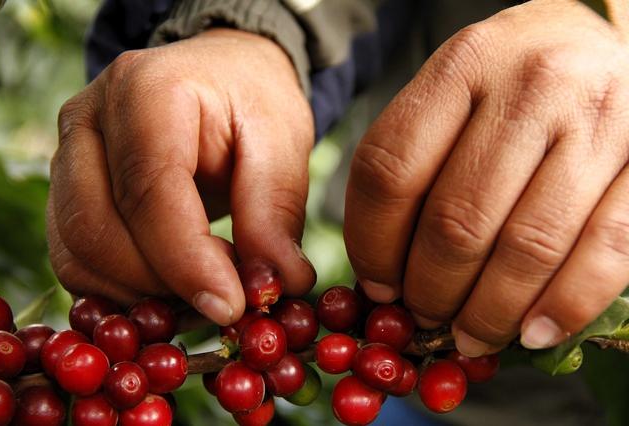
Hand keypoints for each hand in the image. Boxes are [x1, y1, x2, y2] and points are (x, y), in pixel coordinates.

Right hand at [47, 29, 315, 325]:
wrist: (219, 75)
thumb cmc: (251, 101)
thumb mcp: (281, 142)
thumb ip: (274, 212)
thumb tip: (278, 285)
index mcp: (146, 91)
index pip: (149, 192)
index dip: (187, 262)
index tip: (231, 306)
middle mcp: (88, 119)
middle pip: (97, 229)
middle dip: (163, 284)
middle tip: (227, 296)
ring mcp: (67, 155)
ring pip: (78, 255)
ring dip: (141, 294)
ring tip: (206, 286)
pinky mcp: (66, 191)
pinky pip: (76, 261)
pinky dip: (122, 291)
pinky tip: (174, 286)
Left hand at [344, 0, 628, 354]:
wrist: (592, 40)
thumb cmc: (505, 84)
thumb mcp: (447, 96)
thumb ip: (411, 166)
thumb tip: (383, 274)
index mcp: (462, 66)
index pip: (391, 172)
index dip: (373, 245)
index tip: (377, 285)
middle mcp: (533, 86)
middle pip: (457, 220)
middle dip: (431, 290)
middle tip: (423, 315)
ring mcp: (599, 121)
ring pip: (527, 247)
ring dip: (489, 311)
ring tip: (468, 335)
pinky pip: (605, 251)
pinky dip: (562, 307)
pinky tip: (531, 332)